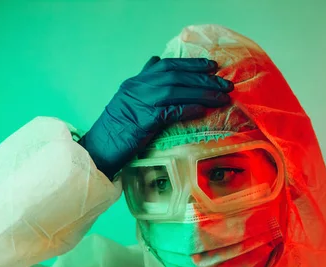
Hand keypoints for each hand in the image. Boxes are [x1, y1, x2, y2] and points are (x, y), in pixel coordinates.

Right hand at [78, 56, 233, 179]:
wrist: (99, 148)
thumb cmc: (117, 129)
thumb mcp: (129, 99)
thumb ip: (145, 81)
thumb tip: (156, 59)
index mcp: (136, 82)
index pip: (167, 65)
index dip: (191, 64)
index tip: (212, 65)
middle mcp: (138, 87)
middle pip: (176, 76)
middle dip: (203, 78)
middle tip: (225, 82)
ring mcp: (140, 102)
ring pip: (176, 91)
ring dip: (202, 93)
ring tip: (222, 97)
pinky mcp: (143, 119)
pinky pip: (170, 111)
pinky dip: (188, 109)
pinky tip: (202, 110)